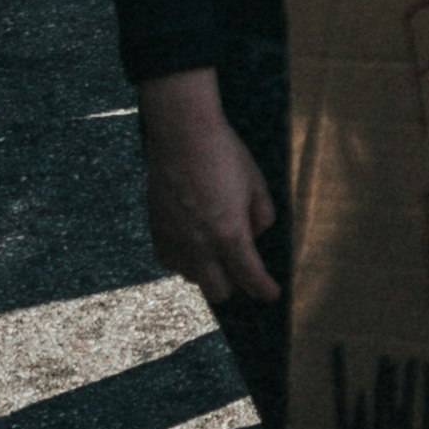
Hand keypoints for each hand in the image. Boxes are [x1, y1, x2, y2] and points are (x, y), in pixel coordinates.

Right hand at [138, 68, 280, 310]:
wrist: (182, 134)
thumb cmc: (224, 154)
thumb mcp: (255, 183)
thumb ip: (261, 216)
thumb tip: (254, 236)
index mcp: (229, 234)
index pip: (250, 277)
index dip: (264, 289)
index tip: (271, 294)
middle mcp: (199, 245)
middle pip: (219, 291)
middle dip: (236, 285)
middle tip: (244, 269)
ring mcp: (175, 240)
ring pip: (193, 279)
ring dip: (209, 273)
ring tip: (217, 251)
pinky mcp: (156, 231)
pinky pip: (170, 262)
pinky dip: (184, 261)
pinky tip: (192, 246)